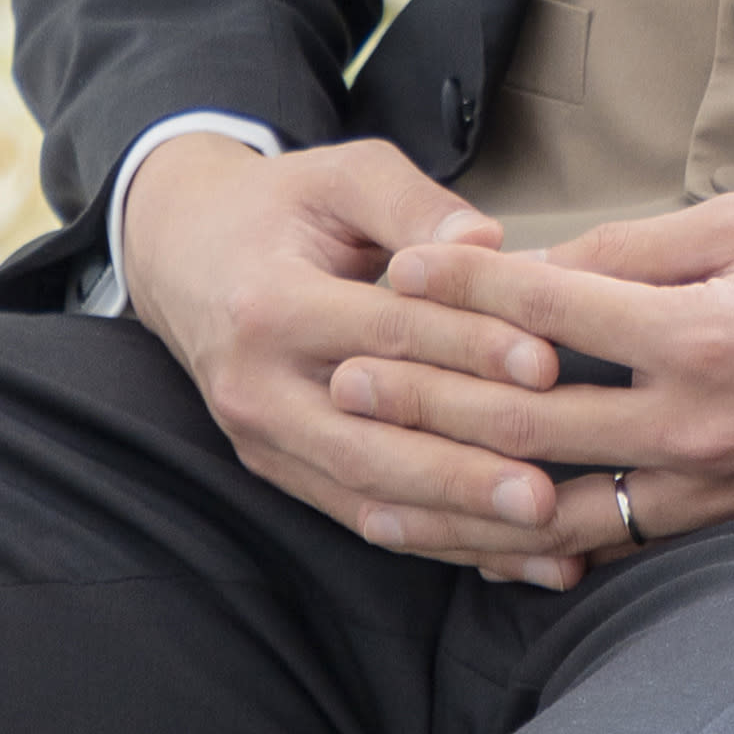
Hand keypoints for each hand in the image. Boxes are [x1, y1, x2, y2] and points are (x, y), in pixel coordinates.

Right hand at [118, 132, 589, 587]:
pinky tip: (507, 558)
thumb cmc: (284, 206)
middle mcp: (257, 389)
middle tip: (546, 495)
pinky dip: (437, 540)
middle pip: (370, 443)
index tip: (545, 365)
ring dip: (458, 524)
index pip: (384, 334)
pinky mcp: (280, 472)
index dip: (467, 348)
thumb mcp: (343, 175)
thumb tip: (489, 241)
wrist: (187, 253)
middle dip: (462, 474)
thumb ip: (416, 206)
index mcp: (270, 305)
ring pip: (367, 497)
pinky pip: (362, 516)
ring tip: (542, 535)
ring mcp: (264, 442)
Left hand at [334, 190, 733, 554]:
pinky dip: (533, 543)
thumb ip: (643, 248)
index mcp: (705, 328)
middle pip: (526, 417)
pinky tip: (476, 535)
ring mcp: (714, 484)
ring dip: (454, 493)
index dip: (463, 286)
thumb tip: (541, 267)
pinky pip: (612, 543)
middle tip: (345, 377)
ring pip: (551, 506)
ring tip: (372, 478)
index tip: (395, 271)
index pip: (549, 306)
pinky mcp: (730, 520)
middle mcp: (700, 420)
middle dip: (424, 397)